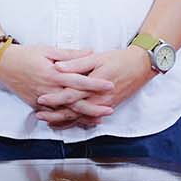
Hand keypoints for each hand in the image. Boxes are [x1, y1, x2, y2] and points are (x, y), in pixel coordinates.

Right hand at [0, 44, 116, 128]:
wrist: (3, 64)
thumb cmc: (26, 54)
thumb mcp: (48, 50)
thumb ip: (70, 54)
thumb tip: (90, 52)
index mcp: (53, 73)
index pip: (79, 80)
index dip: (95, 83)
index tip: (110, 85)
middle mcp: (49, 88)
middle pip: (75, 101)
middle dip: (93, 106)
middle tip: (110, 109)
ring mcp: (42, 99)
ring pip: (65, 111)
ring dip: (83, 116)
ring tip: (98, 119)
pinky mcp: (36, 105)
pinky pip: (53, 115)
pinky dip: (67, 120)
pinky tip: (78, 121)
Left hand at [35, 47, 153, 127]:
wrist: (141, 66)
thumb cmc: (118, 59)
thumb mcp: (96, 57)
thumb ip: (76, 62)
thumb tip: (58, 66)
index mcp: (94, 85)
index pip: (71, 95)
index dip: (55, 98)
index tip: (40, 99)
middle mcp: (99, 98)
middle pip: (74, 110)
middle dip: (56, 114)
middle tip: (39, 114)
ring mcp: (105, 105)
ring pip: (81, 117)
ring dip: (65, 120)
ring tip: (49, 121)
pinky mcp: (108, 107)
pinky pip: (90, 118)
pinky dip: (78, 122)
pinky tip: (68, 122)